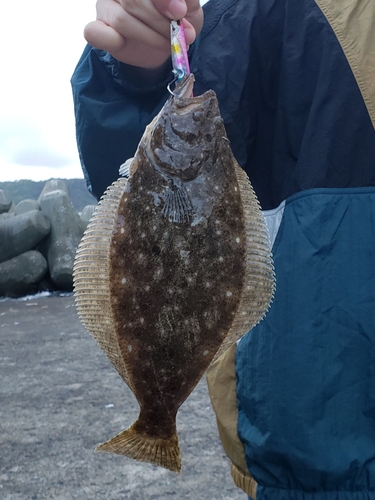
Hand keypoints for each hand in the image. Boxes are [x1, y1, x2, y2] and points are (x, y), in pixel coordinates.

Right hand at [84, 0, 203, 67]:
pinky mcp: (97, 29)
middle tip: (179, 35)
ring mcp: (105, 5)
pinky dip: (112, 41)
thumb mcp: (189, 7)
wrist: (163, 45)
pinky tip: (126, 44)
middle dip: (160, 22)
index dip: (162, 0)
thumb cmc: (174, 19)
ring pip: (122, 20)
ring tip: (169, 44)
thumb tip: (179, 6)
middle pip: (134, 1)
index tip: (180, 12)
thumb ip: (185, 1)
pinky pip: (95, 33)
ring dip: (150, 37)